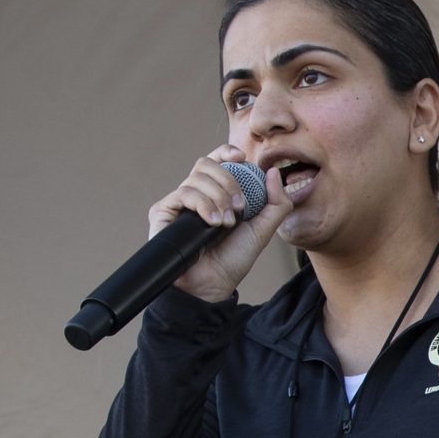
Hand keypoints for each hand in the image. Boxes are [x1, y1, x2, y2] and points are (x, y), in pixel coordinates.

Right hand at [155, 145, 292, 301]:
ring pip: (196, 177)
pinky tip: (213, 222)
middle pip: (206, 164)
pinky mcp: (163, 211)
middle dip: (228, 181)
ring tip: (227, 222)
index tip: (241, 158)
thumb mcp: (263, 230)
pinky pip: (183, 193)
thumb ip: (275, 203)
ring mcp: (178, 202)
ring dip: (218, 197)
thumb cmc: (233, 259)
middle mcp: (195, 194)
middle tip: (240, 207)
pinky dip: (203, 204)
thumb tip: (274, 172)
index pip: (216, 160)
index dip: (226, 152)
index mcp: (216, 193)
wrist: (212, 285)